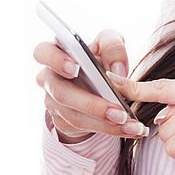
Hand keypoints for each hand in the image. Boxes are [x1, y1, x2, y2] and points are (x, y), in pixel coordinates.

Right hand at [33, 29, 148, 142]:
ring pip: (74, 117)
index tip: (74, 68)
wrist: (97, 84)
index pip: (42, 52)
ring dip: (105, 123)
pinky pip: (83, 128)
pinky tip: (129, 129)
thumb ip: (112, 47)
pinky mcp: (63, 121)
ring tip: (131, 124)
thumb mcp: (108, 44)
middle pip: (61, 93)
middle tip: (119, 112)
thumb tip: (117, 70)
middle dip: (92, 105)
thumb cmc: (98, 58)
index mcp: (55, 53)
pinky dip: (109, 129)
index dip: (56, 60)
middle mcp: (50, 78)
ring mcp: (53, 102)